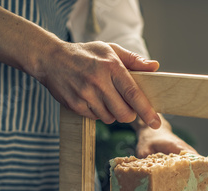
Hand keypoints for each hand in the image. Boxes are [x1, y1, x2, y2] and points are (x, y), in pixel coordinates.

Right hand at [33, 41, 160, 128]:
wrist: (51, 59)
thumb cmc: (85, 54)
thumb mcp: (109, 50)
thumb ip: (133, 60)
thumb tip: (155, 67)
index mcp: (111, 67)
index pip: (133, 94)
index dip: (146, 110)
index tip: (156, 122)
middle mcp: (98, 82)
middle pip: (124, 113)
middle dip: (130, 114)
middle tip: (127, 107)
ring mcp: (85, 95)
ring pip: (110, 118)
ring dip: (113, 113)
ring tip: (105, 98)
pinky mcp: (75, 105)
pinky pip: (95, 118)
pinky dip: (98, 113)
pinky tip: (92, 99)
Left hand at [135, 121, 207, 190]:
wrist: (152, 133)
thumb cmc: (152, 139)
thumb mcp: (146, 149)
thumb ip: (145, 159)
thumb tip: (141, 173)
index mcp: (183, 152)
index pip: (201, 164)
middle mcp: (189, 160)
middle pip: (206, 174)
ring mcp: (187, 167)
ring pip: (202, 180)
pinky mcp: (183, 173)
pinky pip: (194, 183)